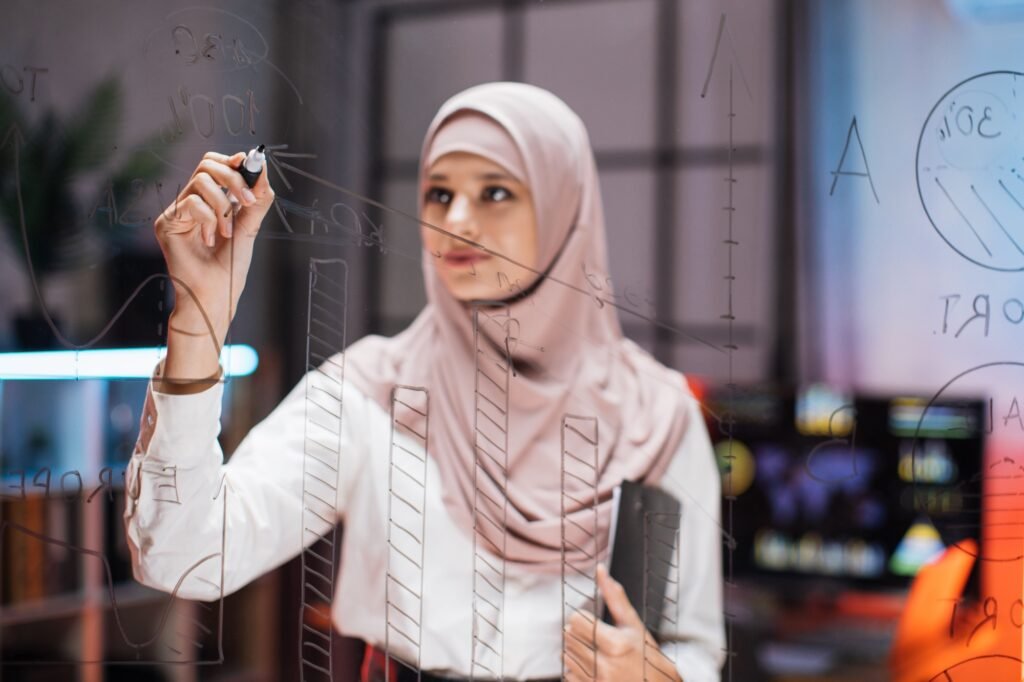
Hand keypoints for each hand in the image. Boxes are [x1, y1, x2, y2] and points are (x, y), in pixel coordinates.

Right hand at [154, 151, 273, 389]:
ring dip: (223, 205)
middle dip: (233, 178)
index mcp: (211, 201)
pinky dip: (208, 219)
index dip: (233, 161)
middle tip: (248, 200)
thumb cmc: (230, 267)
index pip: (216, 165)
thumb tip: (261, 166)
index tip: (251, 163)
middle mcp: (192, 203)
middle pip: (207, 165)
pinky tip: (209, 240)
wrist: (215, 295)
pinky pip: (191, 202)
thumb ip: (256, 199)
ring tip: (227, 232)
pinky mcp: (166, 223)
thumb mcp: (249, 227)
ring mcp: (177, 212)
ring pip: (201, 181)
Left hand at [563, 564, 682, 681]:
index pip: (576, 621)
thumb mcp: (633, 624)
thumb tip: (600, 571)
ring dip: (576, 650)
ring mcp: (597, 681)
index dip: (583, 618)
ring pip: (566, 655)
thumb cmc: (645, 654)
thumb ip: (614, 597)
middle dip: (578, 633)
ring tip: (595, 652)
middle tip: (596, 638)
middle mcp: (605, 666)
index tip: (594, 623)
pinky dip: (576, 669)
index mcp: (616, 644)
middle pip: (568, 637)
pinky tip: (592, 667)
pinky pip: (568, 674)